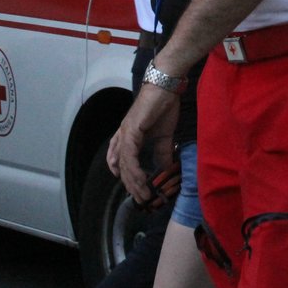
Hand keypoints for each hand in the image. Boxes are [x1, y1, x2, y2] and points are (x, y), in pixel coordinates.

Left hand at [106, 86, 179, 203]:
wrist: (165, 88)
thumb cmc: (163, 107)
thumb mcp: (164, 135)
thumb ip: (162, 151)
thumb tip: (166, 168)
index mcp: (128, 135)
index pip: (120, 160)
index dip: (124, 175)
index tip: (134, 189)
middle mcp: (122, 136)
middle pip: (121, 166)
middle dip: (131, 185)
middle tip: (141, 199)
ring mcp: (124, 133)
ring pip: (124, 164)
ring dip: (134, 181)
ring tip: (144, 194)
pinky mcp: (130, 131)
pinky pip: (129, 155)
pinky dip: (135, 169)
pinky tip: (142, 179)